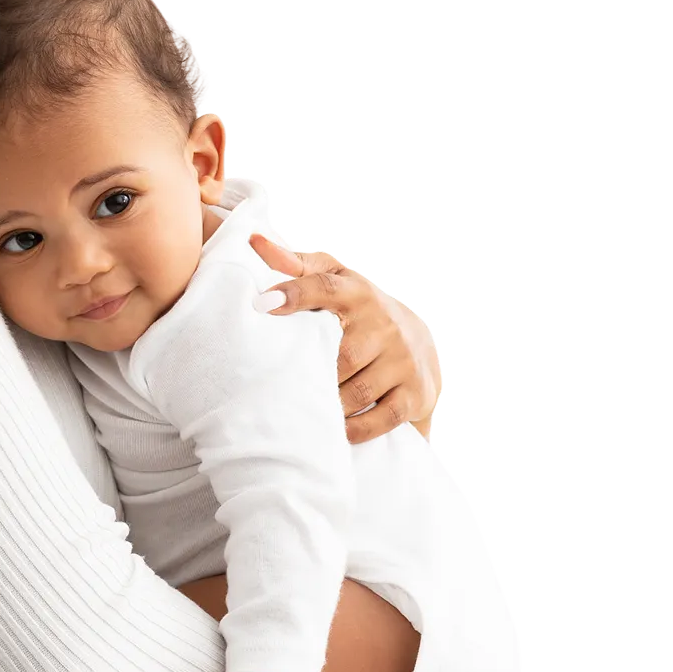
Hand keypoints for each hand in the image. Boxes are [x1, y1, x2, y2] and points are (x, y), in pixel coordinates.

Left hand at [249, 233, 440, 444]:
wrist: (417, 340)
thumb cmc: (358, 311)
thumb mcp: (334, 281)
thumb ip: (296, 265)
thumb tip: (255, 242)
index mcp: (356, 293)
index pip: (324, 286)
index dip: (294, 293)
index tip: (262, 305)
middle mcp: (383, 324)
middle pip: (340, 354)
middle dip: (309, 373)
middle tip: (275, 388)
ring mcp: (401, 360)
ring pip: (356, 390)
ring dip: (328, 404)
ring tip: (301, 411)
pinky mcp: (413, 393)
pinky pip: (382, 417)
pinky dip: (355, 428)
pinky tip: (335, 430)